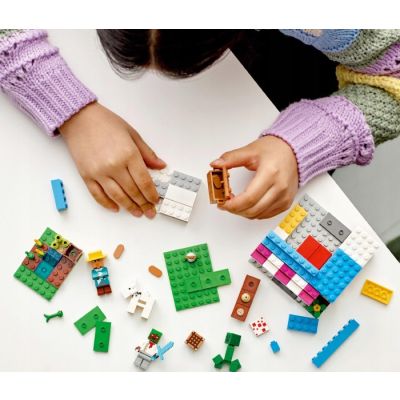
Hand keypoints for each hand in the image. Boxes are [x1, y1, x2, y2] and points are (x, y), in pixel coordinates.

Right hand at [59, 102, 165, 217]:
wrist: (79, 118)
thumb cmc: (106, 123)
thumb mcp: (133, 134)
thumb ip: (147, 153)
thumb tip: (161, 166)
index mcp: (129, 155)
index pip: (144, 181)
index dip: (152, 194)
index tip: (156, 200)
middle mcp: (114, 166)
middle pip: (133, 191)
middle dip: (143, 204)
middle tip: (150, 212)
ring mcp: (99, 172)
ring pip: (117, 197)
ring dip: (129, 207)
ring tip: (137, 213)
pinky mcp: (86, 175)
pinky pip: (98, 195)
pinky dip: (107, 204)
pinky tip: (116, 208)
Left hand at [210, 135, 298, 218]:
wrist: (293, 151)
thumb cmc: (274, 150)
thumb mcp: (249, 151)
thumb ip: (231, 158)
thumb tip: (216, 164)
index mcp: (270, 174)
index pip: (248, 198)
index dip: (232, 204)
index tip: (222, 202)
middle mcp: (279, 188)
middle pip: (252, 210)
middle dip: (234, 209)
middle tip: (224, 203)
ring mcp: (284, 197)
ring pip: (257, 215)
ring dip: (242, 212)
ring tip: (234, 202)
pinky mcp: (285, 203)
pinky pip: (265, 215)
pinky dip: (253, 213)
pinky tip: (246, 204)